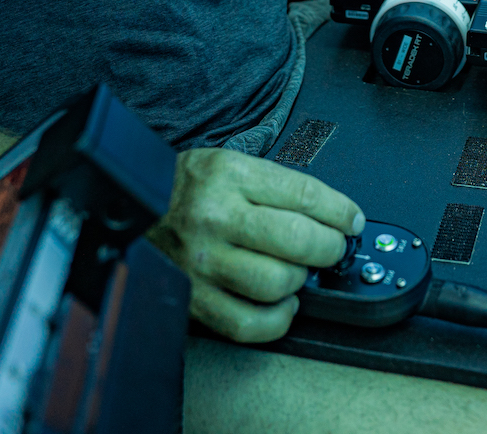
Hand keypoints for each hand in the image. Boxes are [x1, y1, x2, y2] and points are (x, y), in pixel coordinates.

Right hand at [146, 147, 364, 342]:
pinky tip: (282, 303)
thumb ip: (279, 187)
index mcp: (229, 176)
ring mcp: (202, 261)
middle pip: (297, 240)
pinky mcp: (193, 297)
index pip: (305, 195)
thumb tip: (335, 215)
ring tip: (298, 271)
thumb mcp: (232, 164)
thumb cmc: (190, 186)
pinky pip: (248, 323)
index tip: (352, 221)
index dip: (341, 212)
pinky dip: (276, 319)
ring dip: (300, 280)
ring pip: (277, 282)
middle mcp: (215, 217)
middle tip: (330, 247)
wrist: (135, 205)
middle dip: (329, 247)